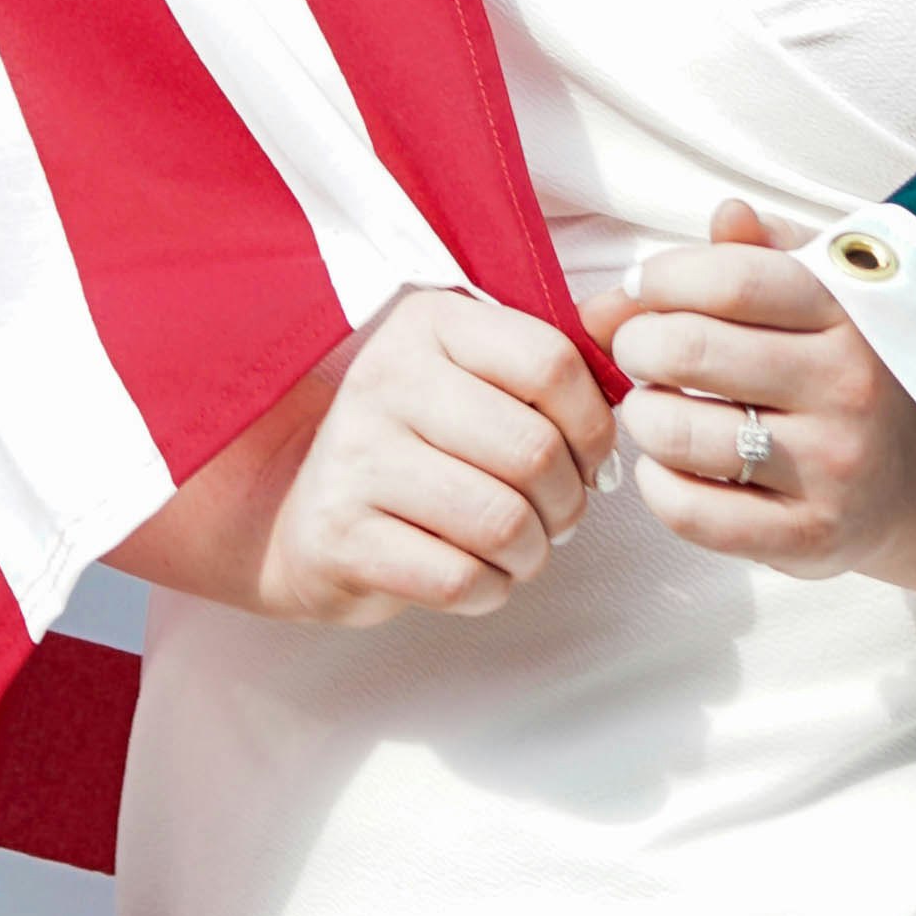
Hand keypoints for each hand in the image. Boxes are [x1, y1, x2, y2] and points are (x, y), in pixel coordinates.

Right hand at [109, 288, 613, 624]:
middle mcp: (386, 382)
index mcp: (427, 326)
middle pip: (536, 452)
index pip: (552, 363)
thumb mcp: (463, 373)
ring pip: (504, 523)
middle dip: (569, 501)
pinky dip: (490, 590)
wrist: (284, 503)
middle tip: (555, 513)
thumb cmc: (406, 440)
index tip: (587, 452)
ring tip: (518, 546)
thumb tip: (630, 336)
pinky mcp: (341, 538)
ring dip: (532, 552)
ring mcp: (356, 462)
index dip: (595, 422)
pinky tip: (475, 574)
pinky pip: (461, 579)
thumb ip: (545, 356)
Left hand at [590, 203, 915, 621]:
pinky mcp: (812, 536)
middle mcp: (849, 387)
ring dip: (642, 417)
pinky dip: (657, 485)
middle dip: (637, 344)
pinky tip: (669, 466)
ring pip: (680, 433)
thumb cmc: (853, 372)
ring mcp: (834, 467)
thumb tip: (722, 213)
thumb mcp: (828, 294)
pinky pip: (694, 512)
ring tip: (654, 409)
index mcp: (851, 314)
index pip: (734, 279)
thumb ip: (766, 251)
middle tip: (637, 350)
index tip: (644, 288)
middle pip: (691, 349)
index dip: (664, 278)